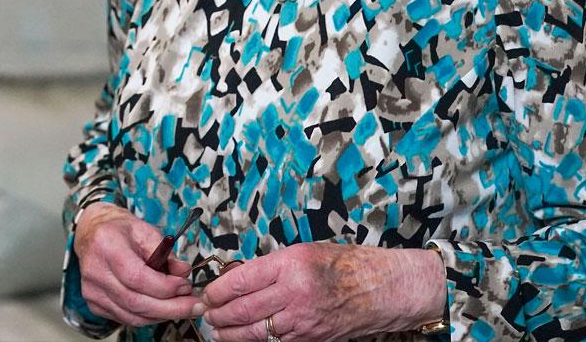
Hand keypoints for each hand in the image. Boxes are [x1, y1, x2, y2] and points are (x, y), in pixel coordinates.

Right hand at [73, 203, 201, 326]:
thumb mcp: (146, 230)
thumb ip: (165, 252)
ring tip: (183, 307)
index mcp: (108, 247)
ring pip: (132, 315)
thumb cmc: (120, 231)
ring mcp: (92, 292)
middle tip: (193, 305)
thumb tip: (183, 272)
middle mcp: (96, 273)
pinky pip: (126, 318)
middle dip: (170, 308)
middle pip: (135, 302)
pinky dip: (149, 317)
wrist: (93, 234)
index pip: (137, 277)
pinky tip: (164, 309)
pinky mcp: (95, 304)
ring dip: (162, 315)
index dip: (164, 287)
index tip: (185, 286)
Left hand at [200, 243, 444, 341]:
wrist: (380, 289)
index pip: (241, 280)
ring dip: (228, 334)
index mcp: (291, 264)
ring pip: (253, 332)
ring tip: (216, 330)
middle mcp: (294, 292)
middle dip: (218, 314)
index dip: (217, 289)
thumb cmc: (345, 264)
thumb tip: (239, 278)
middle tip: (205, 313)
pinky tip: (240, 340)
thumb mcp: (305, 252)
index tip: (207, 292)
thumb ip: (272, 266)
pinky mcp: (308, 339)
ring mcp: (301, 320)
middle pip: (242, 310)